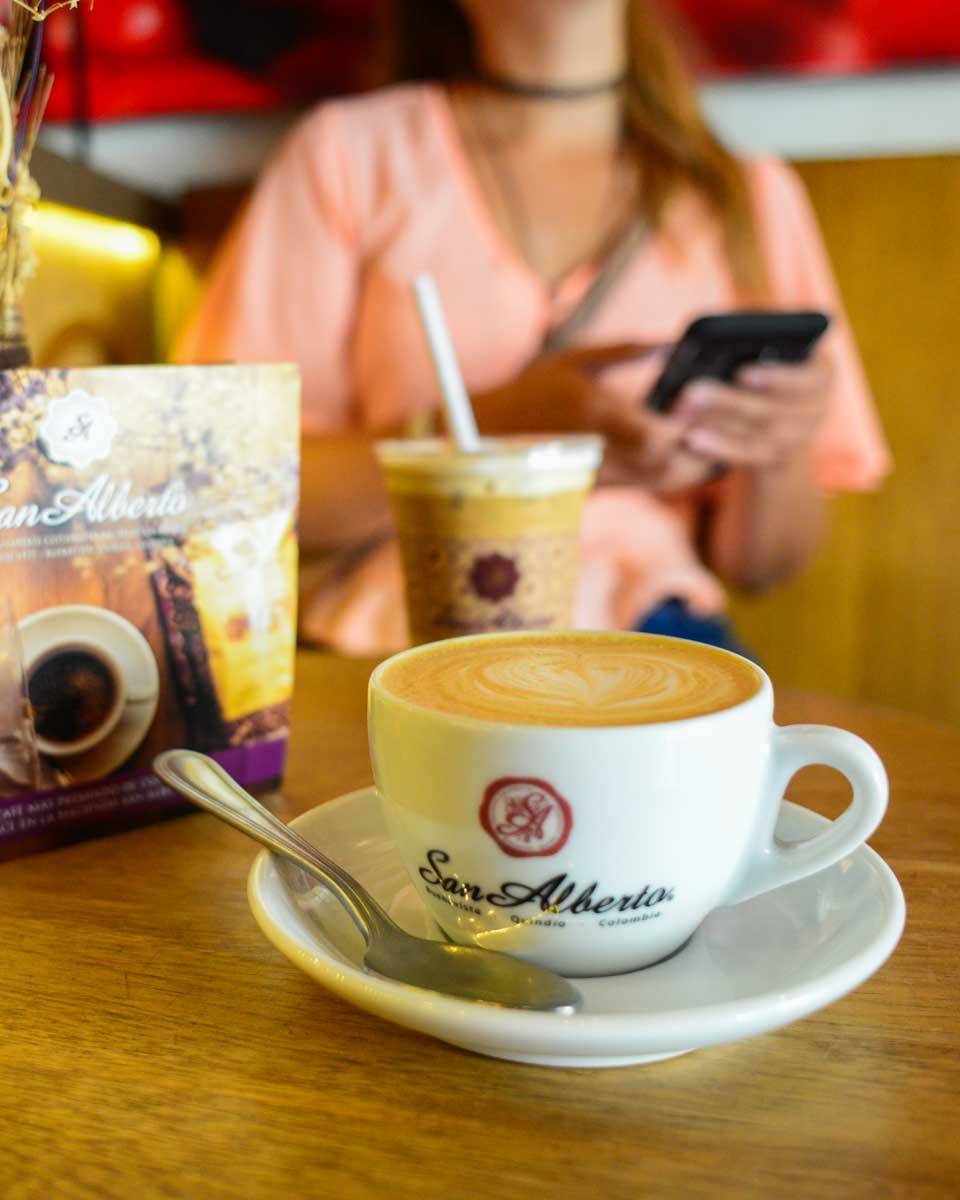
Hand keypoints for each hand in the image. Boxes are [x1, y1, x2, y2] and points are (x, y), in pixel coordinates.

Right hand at [472, 343, 717, 491]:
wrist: (488, 438)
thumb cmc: (531, 390)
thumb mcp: (573, 358)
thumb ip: (623, 350)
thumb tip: (670, 343)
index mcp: (591, 412)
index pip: (653, 434)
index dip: (682, 427)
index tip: (694, 407)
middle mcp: (597, 450)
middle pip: (664, 463)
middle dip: (696, 449)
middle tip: (719, 427)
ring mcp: (598, 475)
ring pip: (660, 482)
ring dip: (692, 467)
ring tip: (714, 446)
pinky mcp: (600, 489)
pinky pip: (648, 488)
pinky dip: (674, 476)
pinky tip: (688, 460)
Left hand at [675, 352, 832, 470]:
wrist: (777, 416)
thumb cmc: (761, 365)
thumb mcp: (757, 351)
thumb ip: (735, 344)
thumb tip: (677, 349)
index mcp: (821, 371)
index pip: (810, 377)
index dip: (777, 377)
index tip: (742, 373)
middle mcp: (818, 406)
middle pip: (773, 408)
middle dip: (729, 400)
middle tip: (690, 392)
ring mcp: (801, 437)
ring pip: (759, 435)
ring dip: (718, 425)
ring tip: (684, 415)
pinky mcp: (779, 459)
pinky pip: (748, 455)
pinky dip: (720, 446)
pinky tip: (692, 439)